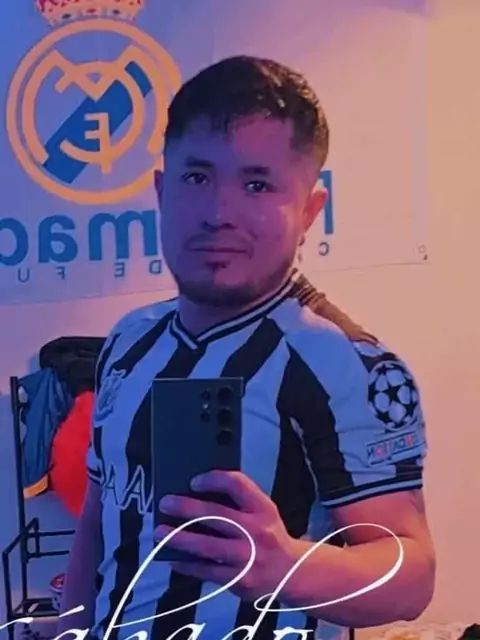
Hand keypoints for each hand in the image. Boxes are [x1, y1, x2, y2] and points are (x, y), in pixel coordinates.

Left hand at [154, 471, 295, 601]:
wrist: (291, 572)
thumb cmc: (268, 534)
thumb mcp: (263, 511)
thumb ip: (239, 501)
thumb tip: (197, 493)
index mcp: (263, 508)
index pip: (237, 485)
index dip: (213, 479)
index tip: (193, 481)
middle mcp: (256, 531)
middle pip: (216, 515)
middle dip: (186, 508)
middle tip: (165, 502)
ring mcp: (247, 557)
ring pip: (207, 547)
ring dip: (179, 538)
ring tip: (159, 532)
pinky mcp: (239, 581)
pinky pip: (206, 571)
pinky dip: (186, 564)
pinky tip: (171, 558)